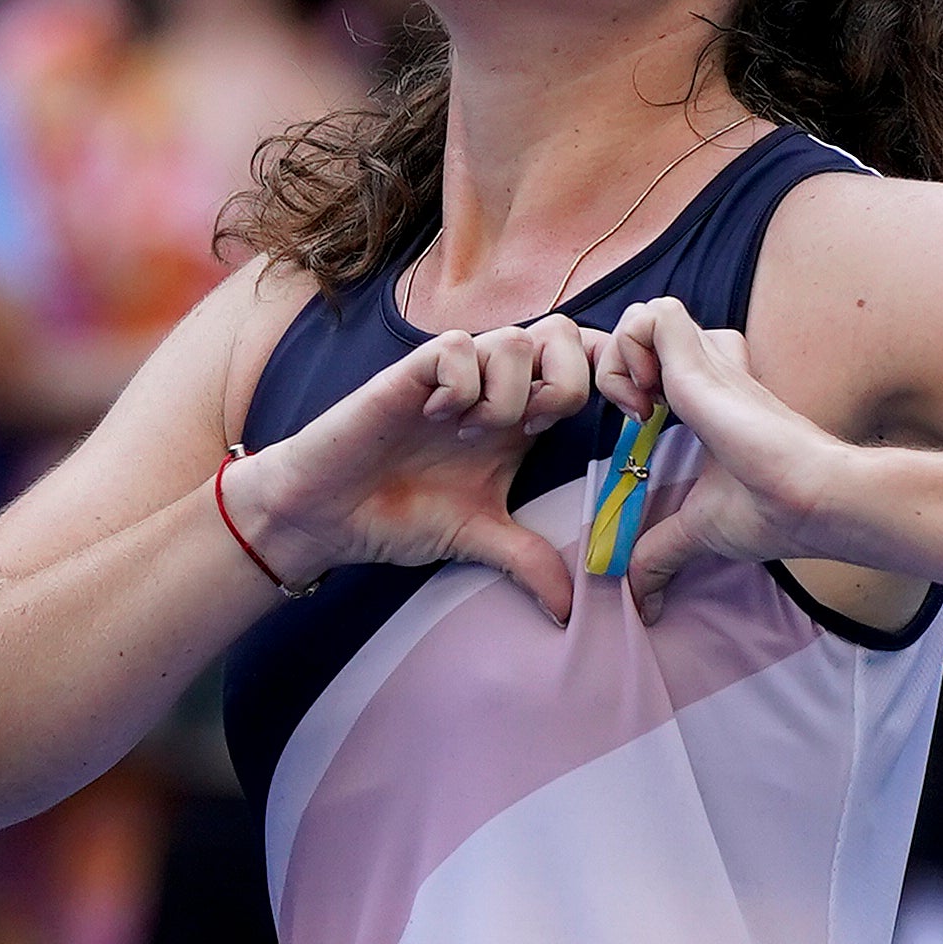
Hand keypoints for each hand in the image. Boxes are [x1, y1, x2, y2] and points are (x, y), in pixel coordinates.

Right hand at [227, 316, 595, 620]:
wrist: (326, 512)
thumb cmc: (397, 514)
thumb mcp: (476, 539)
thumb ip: (528, 561)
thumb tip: (572, 611)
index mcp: (519, 418)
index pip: (583, 362)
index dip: (612, 375)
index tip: (616, 421)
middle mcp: (492, 387)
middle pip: (562, 333)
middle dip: (566, 380)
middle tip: (532, 431)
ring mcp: (452, 376)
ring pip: (514, 341)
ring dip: (505, 395)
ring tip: (470, 434)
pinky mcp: (410, 371)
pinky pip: (456, 348)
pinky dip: (458, 387)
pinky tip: (437, 417)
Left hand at [593, 299, 856, 622]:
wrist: (812, 499)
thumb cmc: (772, 510)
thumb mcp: (701, 529)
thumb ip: (663, 553)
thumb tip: (643, 602)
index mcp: (709, 396)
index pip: (658, 355)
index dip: (630, 380)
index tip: (636, 426)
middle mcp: (710, 368)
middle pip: (645, 325)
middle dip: (617, 365)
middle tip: (633, 414)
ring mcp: (710, 359)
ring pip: (645, 311)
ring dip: (622, 356)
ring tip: (639, 405)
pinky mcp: (706, 358)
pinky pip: (653, 313)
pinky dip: (631, 350)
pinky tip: (646, 400)